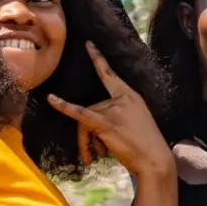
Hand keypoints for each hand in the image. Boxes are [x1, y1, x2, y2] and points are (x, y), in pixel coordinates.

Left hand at [47, 42, 173, 178]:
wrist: (154, 160)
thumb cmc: (146, 146)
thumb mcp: (135, 123)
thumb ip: (117, 117)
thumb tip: (94, 127)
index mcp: (131, 96)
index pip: (111, 74)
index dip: (98, 58)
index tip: (89, 44)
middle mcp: (122, 98)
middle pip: (91, 108)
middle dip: (87, 134)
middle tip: (91, 156)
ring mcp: (114, 109)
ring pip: (85, 121)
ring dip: (85, 143)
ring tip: (90, 159)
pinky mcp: (105, 122)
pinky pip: (79, 114)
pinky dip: (63, 106)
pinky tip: (52, 100)